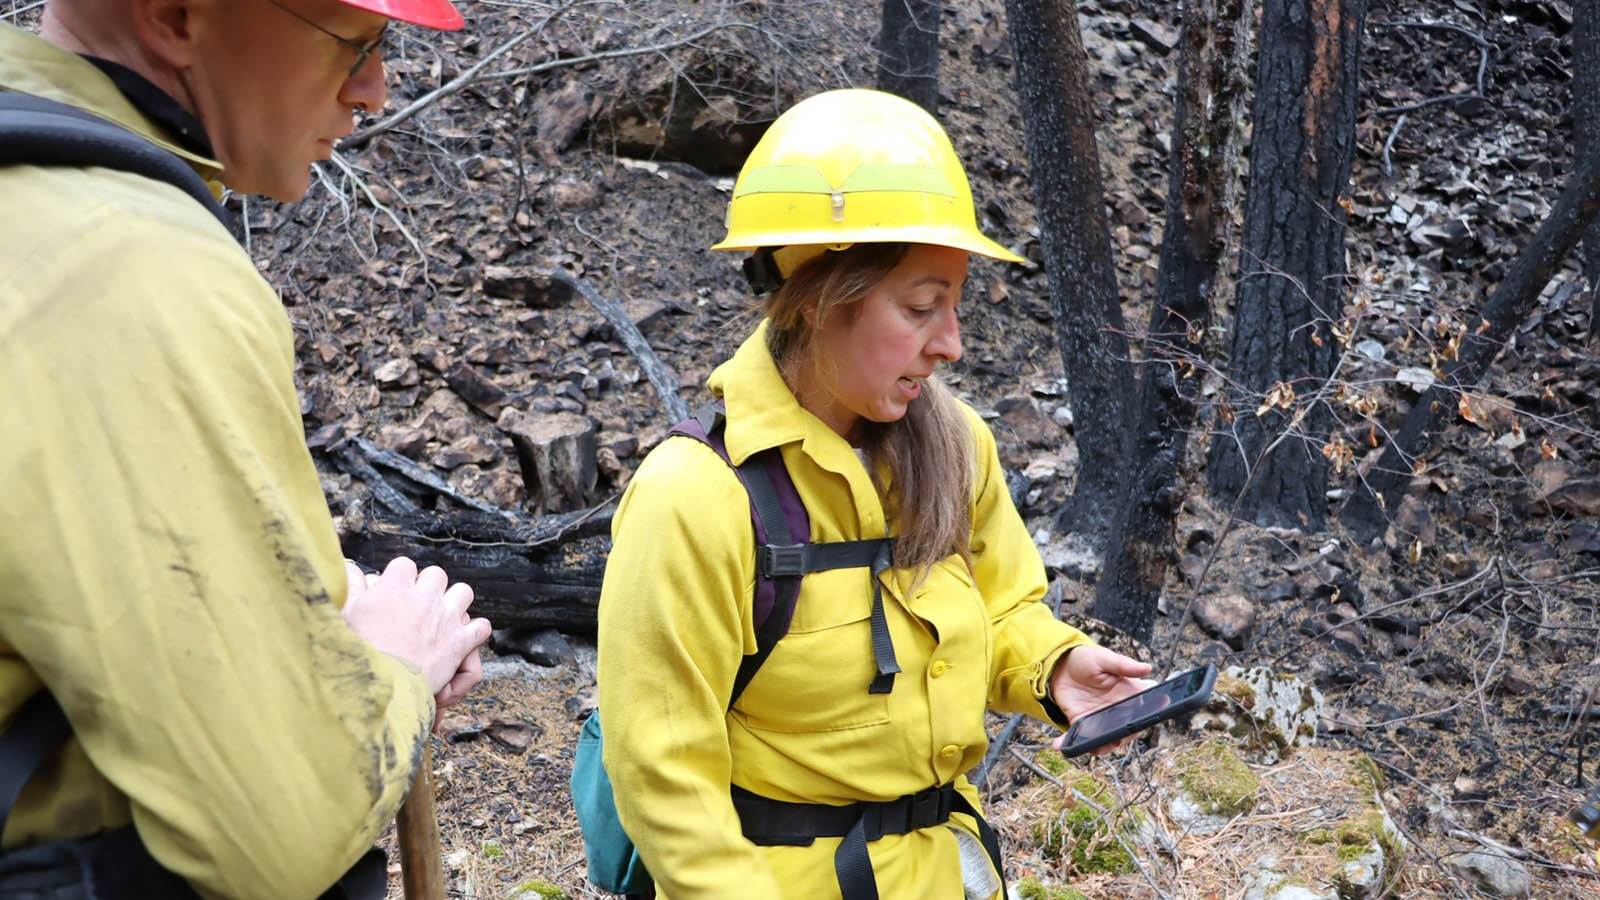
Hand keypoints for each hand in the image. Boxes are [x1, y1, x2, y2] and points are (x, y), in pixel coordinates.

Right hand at [341, 557, 489, 719]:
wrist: (379, 685)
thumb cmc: (356, 652)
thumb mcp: (346, 614)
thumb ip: (351, 586)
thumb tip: (350, 567)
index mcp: (395, 586)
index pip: (405, 565)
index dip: (401, 578)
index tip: (395, 591)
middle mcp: (424, 596)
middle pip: (436, 575)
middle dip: (430, 587)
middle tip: (420, 605)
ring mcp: (446, 617)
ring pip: (464, 592)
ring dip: (456, 602)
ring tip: (444, 617)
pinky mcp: (460, 642)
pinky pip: (482, 627)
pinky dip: (476, 632)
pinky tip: (465, 638)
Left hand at [1047, 644, 1153, 754]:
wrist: (1060, 664)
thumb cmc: (1087, 659)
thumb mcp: (1105, 658)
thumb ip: (1124, 665)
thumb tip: (1147, 668)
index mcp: (1128, 694)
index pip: (1143, 710)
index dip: (1144, 720)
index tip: (1140, 724)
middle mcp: (1116, 709)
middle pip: (1125, 730)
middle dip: (1122, 737)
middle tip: (1115, 739)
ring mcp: (1098, 718)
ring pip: (1105, 739)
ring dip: (1100, 746)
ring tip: (1093, 747)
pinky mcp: (1080, 721)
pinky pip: (1078, 737)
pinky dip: (1070, 743)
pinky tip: (1060, 745)